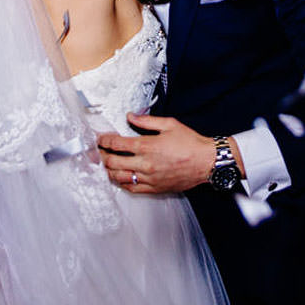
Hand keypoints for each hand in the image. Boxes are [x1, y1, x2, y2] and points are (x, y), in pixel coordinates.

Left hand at [96, 114, 218, 193]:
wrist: (207, 162)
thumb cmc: (190, 143)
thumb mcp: (169, 124)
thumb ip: (147, 120)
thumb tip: (131, 116)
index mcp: (147, 146)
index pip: (117, 144)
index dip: (104, 140)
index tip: (100, 138)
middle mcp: (145, 164)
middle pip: (113, 162)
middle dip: (102, 156)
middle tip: (98, 152)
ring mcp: (149, 178)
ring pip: (120, 177)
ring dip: (108, 171)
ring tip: (104, 165)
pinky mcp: (155, 188)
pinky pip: (133, 188)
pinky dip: (122, 183)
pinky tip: (119, 178)